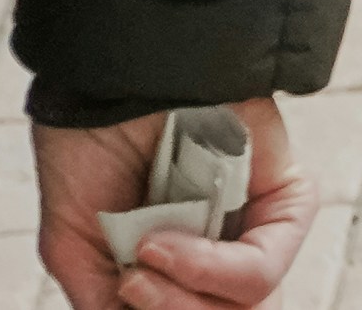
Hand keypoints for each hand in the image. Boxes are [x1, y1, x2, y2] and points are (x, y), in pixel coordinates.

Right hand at [31, 98, 312, 309]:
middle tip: (131, 287)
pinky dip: (211, 270)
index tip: (122, 295)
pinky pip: (263, 265)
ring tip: (141, 263)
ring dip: (183, 303)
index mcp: (178, 263)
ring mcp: (254, 225)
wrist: (107, 75)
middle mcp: (222, 250)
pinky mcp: (285, 196)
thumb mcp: (76, 242)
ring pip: (249, 306)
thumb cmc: (89, 145)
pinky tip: (162, 242)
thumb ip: (104, 302)